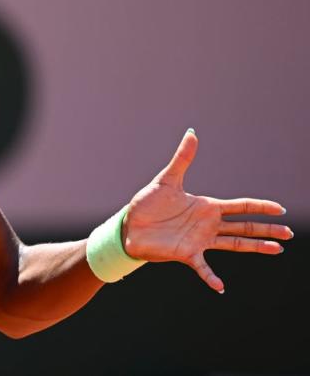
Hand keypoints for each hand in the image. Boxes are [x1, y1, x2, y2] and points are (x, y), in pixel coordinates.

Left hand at [121, 129, 292, 292]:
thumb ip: (182, 159)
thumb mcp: (166, 180)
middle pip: (244, 227)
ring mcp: (199, 241)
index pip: (240, 206)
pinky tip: (221, 286)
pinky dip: (211, 277)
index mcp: (206, 207)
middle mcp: (208, 225)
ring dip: (255, 248)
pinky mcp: (186, 254)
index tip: (279, 209)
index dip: (259, 207)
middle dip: (266, 229)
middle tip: (289, 233)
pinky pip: (202, 267)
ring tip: (277, 250)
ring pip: (234, 245)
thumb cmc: (147, 204)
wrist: (129, 226)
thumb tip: (192, 133)